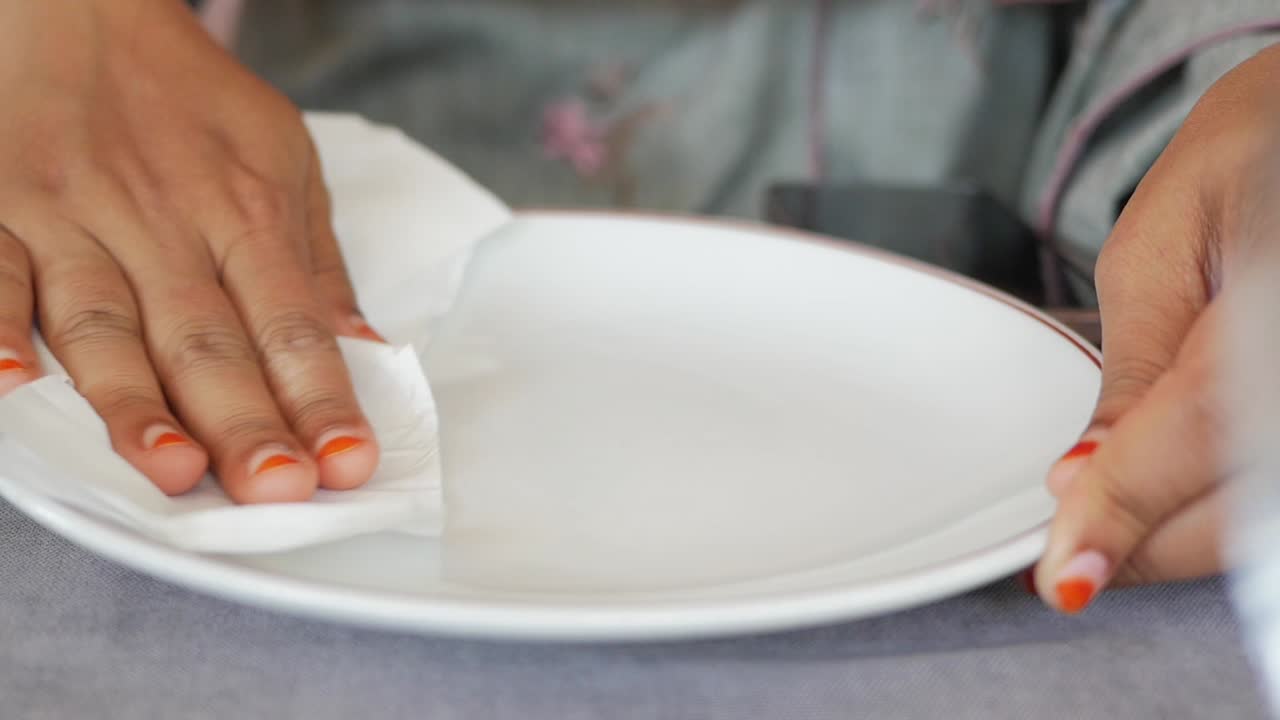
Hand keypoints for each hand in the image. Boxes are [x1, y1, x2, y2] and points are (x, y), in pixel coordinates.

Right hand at [0, 0, 382, 502]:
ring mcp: (71, 218)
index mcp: (244, 212)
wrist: (77, 3)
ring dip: (136, 401)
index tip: (347, 463)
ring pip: (104, 325)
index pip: (290, 324)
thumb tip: (363, 348)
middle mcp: (161, 223)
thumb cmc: (189, 96)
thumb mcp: (283, 159)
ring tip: (171, 469)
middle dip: (243, 421)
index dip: (320, 397)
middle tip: (275, 490)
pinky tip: (14, 389)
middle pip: (206, 340)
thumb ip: (315, 262)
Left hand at [1030, 44, 1279, 611]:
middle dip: (1146, 543)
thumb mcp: (1157, 251)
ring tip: (1113, 522)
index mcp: (1276, 300)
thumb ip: (1132, 373)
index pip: (1199, 430)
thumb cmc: (1251, 159)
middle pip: (1246, 507)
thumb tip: (1085, 479)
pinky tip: (1174, 500)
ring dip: (1184, 537)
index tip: (1066, 578)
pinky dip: (1225, 512)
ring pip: (1264, 521)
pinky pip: (1276, 495)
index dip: (1123, 512)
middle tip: (1071, 554)